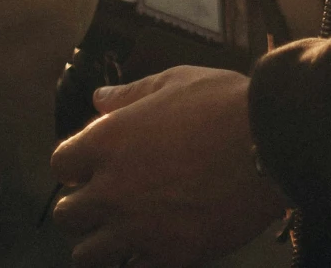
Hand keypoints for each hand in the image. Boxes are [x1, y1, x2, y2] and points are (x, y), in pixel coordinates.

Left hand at [50, 64, 284, 266]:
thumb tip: (99, 98)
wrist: (269, 143)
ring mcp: (137, 228)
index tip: (95, 163)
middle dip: (83, 206)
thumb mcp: (176, 81)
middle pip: (67, 215)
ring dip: (100, 242)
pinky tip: (153, 246)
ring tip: (123, 230)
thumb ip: (131, 93)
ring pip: (87, 254)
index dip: (77, 162)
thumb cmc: (223, 104)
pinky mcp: (167, 256)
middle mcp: (112, 188)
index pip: (60, 164)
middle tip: (110, 198)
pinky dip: (135, 262)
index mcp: (108, 141)